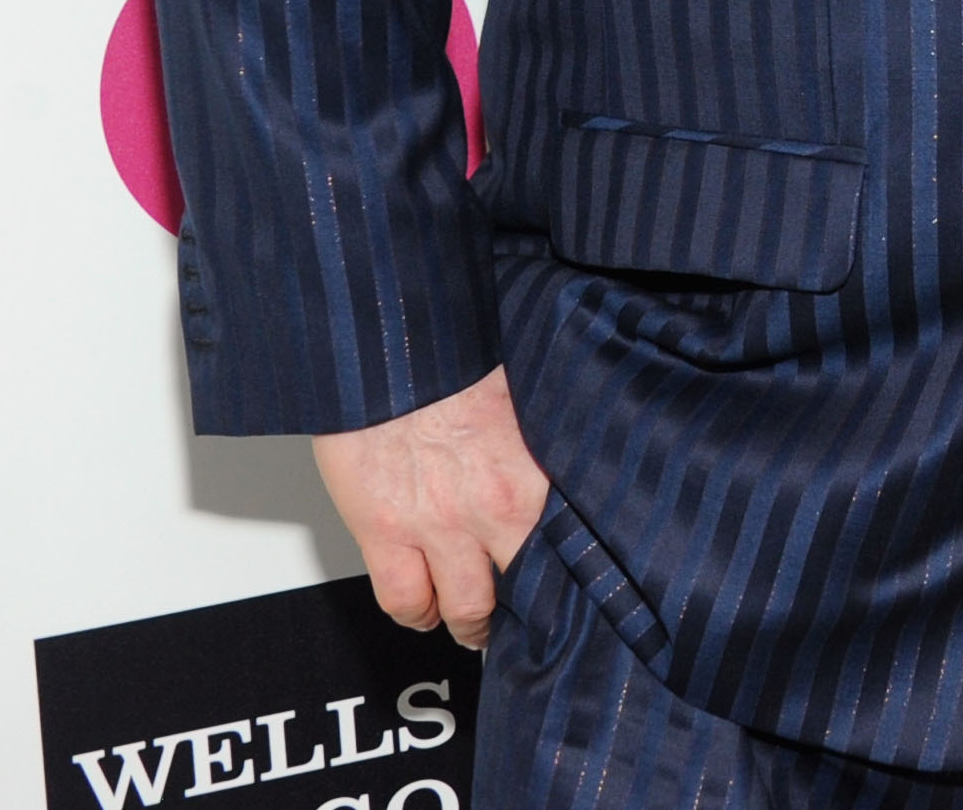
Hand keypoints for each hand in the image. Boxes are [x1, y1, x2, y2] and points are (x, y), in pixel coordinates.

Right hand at [309, 366, 551, 650]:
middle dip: (528, 607)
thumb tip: (576, 455)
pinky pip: (404, 600)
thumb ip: (546, 441)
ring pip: (465, 607)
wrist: (389, 338)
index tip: (580, 587)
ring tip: (476, 623)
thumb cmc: (456, 353)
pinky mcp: (383, 531)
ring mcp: (437, 524)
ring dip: (471, 621)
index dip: (575, 575)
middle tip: (529, 614)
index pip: (572, 547)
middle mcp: (493, 505)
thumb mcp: (526, 394)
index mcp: (536, 470)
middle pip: (525, 588)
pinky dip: (416, 613)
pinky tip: (425, 610)